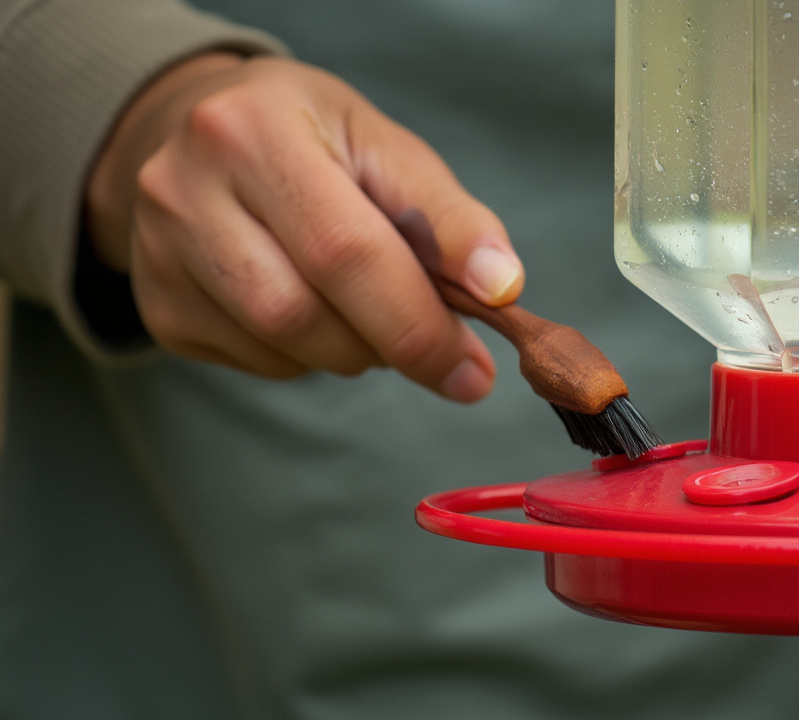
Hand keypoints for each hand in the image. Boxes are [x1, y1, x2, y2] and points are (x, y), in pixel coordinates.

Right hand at [85, 53, 524, 400]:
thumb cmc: (317, 143)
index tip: (474, 370)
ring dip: (351, 351)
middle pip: (301, 312)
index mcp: (255, 131)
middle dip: (389, 345)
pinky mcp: (159, 306)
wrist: (204, 135)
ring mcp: (159, 253)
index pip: (345, 250)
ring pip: (279, 347)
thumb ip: (451, 220)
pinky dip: (309, 357)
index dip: (417, 322)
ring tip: (370, 309)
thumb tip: (502, 288)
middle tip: (440, 351)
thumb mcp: (389, 152)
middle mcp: (185, 189)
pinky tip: (318, 312)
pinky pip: (257, 363)